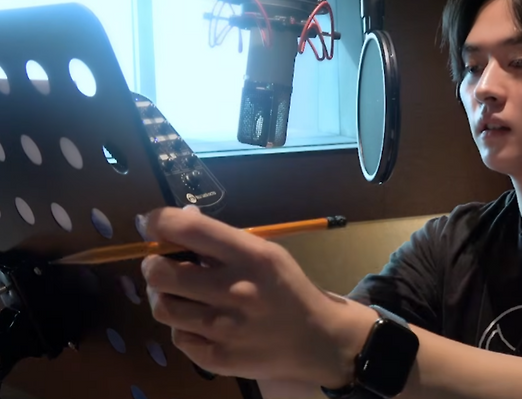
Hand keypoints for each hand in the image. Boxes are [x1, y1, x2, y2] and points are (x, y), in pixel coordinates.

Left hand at [140, 206, 371, 385]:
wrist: (315, 339)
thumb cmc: (286, 288)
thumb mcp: (265, 253)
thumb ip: (222, 240)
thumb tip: (179, 218)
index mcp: (251, 256)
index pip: (189, 229)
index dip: (158, 222)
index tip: (151, 224)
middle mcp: (235, 290)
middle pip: (160, 272)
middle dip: (153, 264)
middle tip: (162, 264)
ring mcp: (224, 328)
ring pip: (162, 306)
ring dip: (163, 296)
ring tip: (180, 293)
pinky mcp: (217, 358)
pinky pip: (178, 336)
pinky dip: (183, 326)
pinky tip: (201, 322)